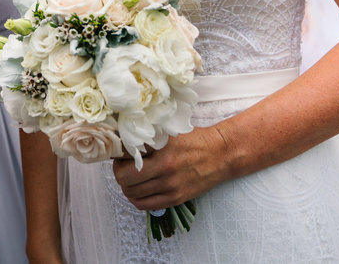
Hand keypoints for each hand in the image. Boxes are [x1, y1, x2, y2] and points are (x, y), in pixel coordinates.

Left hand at [112, 126, 229, 209]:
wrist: (220, 154)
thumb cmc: (193, 140)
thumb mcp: (168, 133)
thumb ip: (148, 137)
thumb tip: (121, 140)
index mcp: (162, 149)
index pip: (126, 156)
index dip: (118, 155)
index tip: (120, 153)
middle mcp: (165, 169)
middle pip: (123, 178)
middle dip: (119, 172)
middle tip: (124, 165)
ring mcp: (171, 186)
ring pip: (131, 194)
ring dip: (127, 186)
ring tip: (133, 176)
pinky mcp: (175, 198)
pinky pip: (144, 205)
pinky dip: (137, 198)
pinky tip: (141, 188)